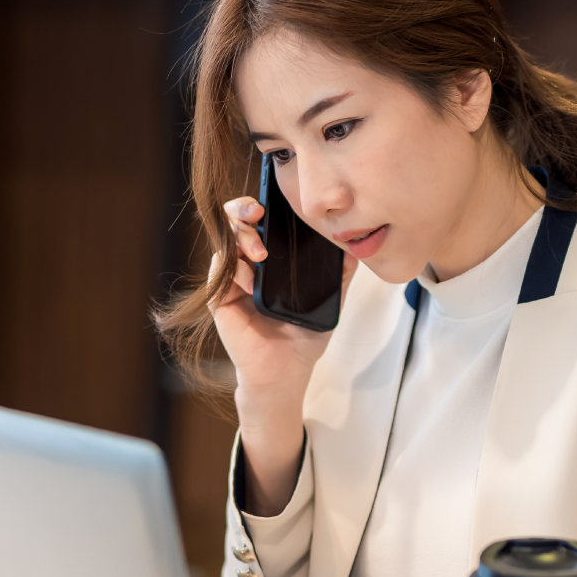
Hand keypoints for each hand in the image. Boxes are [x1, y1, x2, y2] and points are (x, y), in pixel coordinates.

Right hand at [212, 197, 356, 514]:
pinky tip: (252, 281)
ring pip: (225, 241)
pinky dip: (236, 270)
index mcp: (272, 258)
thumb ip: (341, 275)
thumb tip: (356, 248)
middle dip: (244, 209)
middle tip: (258, 214)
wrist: (287, 372)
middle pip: (237, 221)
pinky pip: (220, 272)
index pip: (263, 221)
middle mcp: (248, 264)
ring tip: (260, 253)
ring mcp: (232, 280)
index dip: (264, 206)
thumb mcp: (330, 300)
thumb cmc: (304, 337)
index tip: (274, 203)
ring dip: (242, 238)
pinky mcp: (221, 299)